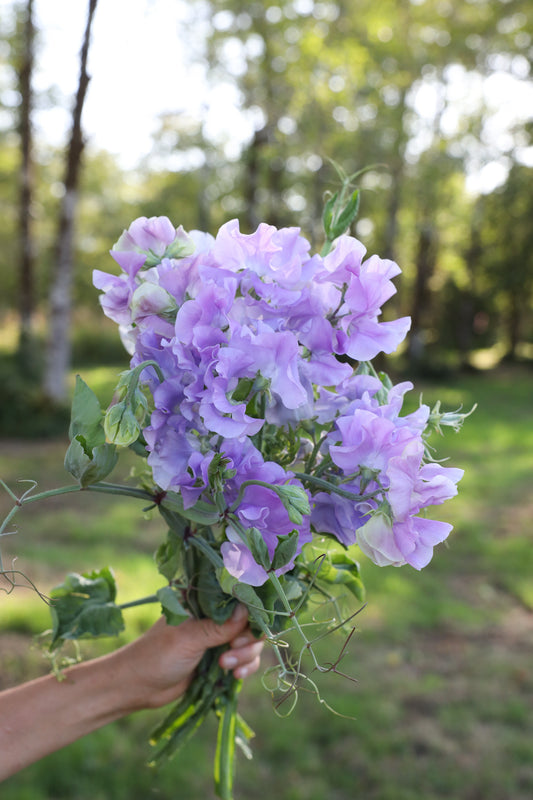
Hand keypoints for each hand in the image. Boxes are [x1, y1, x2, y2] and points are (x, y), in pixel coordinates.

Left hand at [113, 605, 263, 709]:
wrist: (138, 688)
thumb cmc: (157, 656)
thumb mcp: (188, 639)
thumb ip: (219, 626)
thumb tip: (247, 610)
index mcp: (203, 601)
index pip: (238, 597)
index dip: (250, 610)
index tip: (249, 627)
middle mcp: (214, 616)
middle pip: (250, 621)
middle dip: (247, 639)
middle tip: (232, 651)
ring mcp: (218, 638)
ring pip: (250, 642)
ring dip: (245, 656)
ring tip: (226, 668)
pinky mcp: (221, 659)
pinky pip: (246, 660)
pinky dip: (245, 667)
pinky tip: (235, 677)